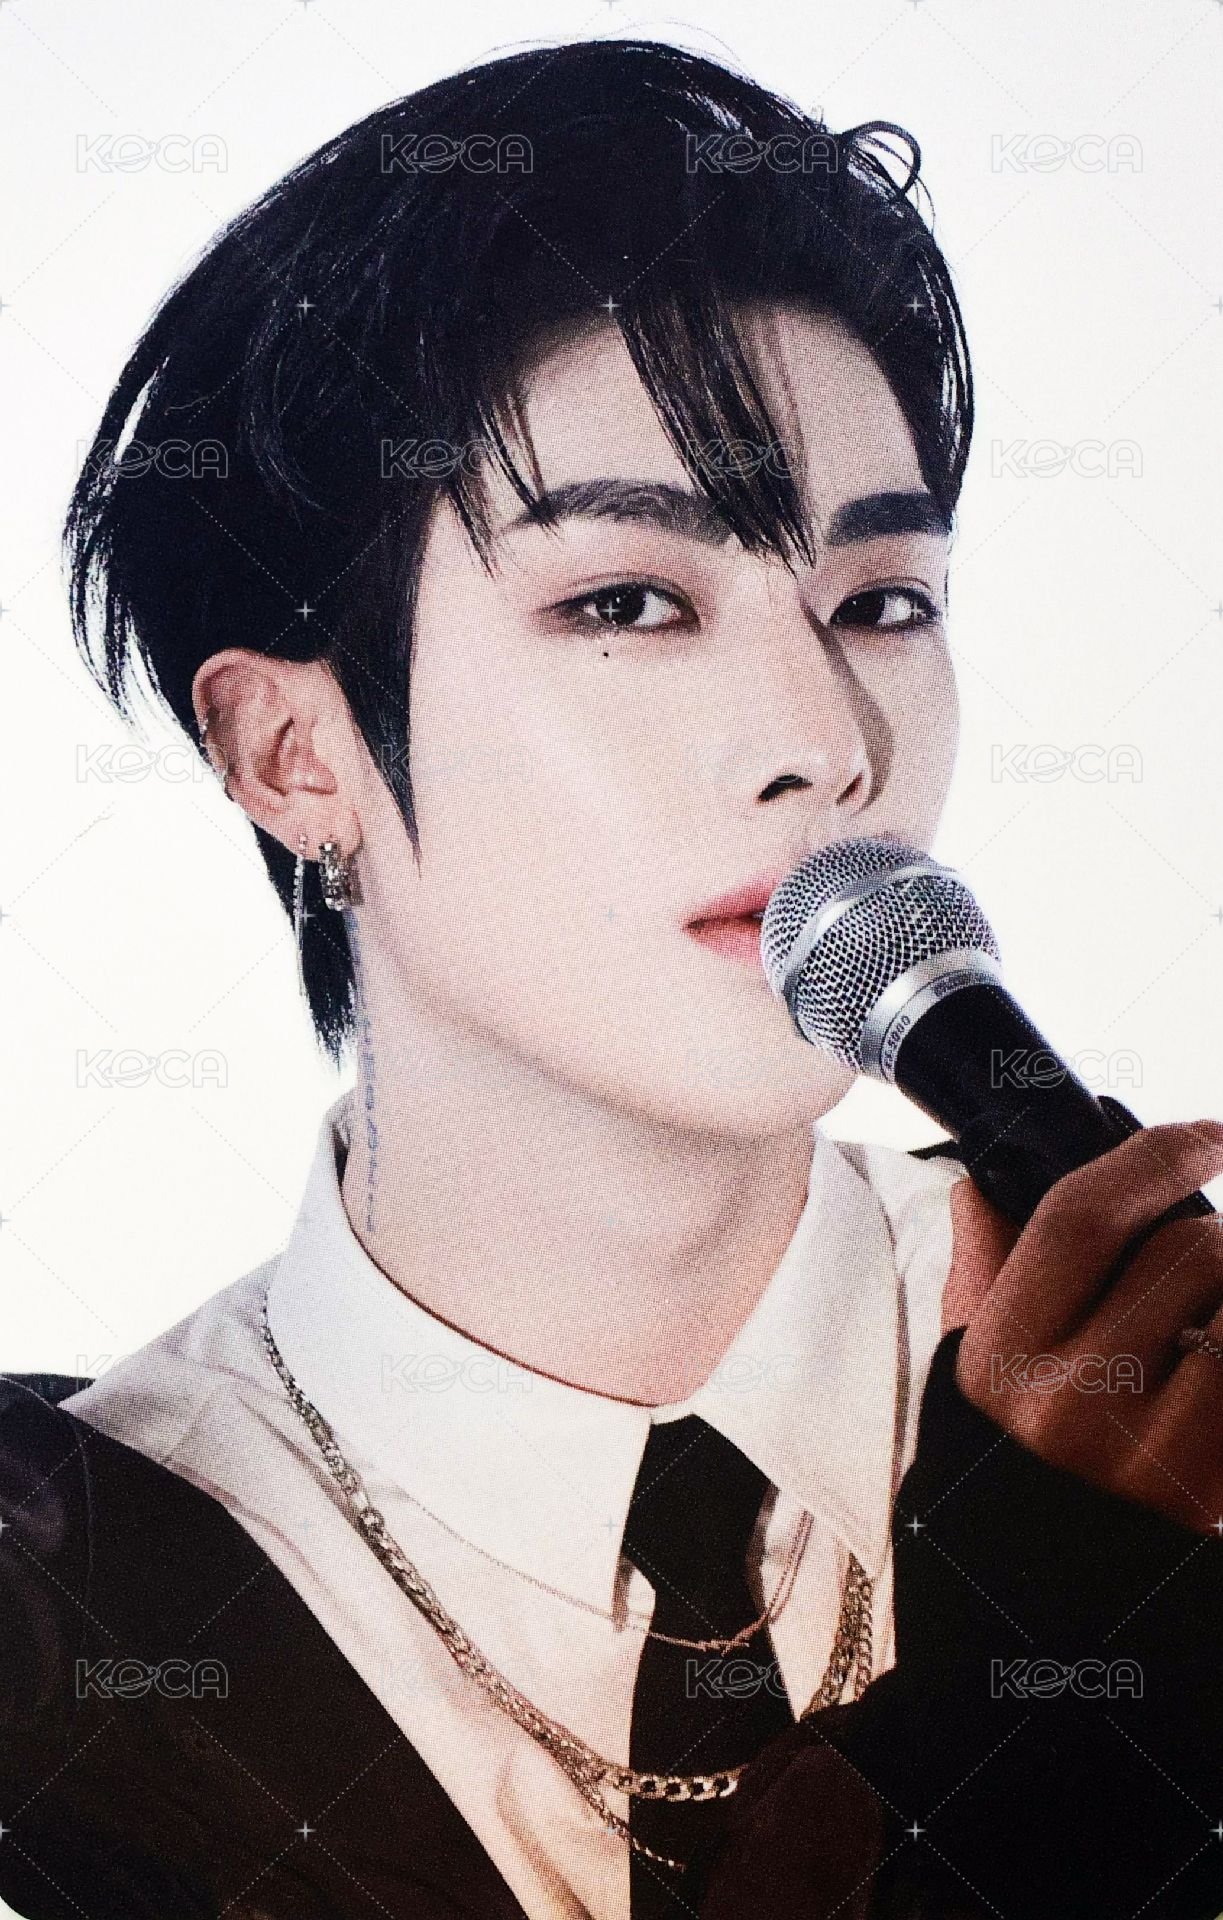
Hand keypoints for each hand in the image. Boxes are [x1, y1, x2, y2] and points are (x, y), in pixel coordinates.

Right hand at [949, 1120, 1222, 1533]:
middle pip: (1190, 1248)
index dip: (1153, 1153)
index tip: (1203, 1133)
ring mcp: (1157, 1455)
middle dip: (1213, 1246)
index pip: (1081, 1215)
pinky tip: (1219, 1379)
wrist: (1039, 1656)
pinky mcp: (1218, 1492)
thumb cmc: (1008, 1506)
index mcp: (1001, 1361)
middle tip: (1200, 1285)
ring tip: (1208, 1340)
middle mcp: (1074, 1402)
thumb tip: (976, 1191)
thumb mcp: (971, 1396)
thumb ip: (983, 1283)